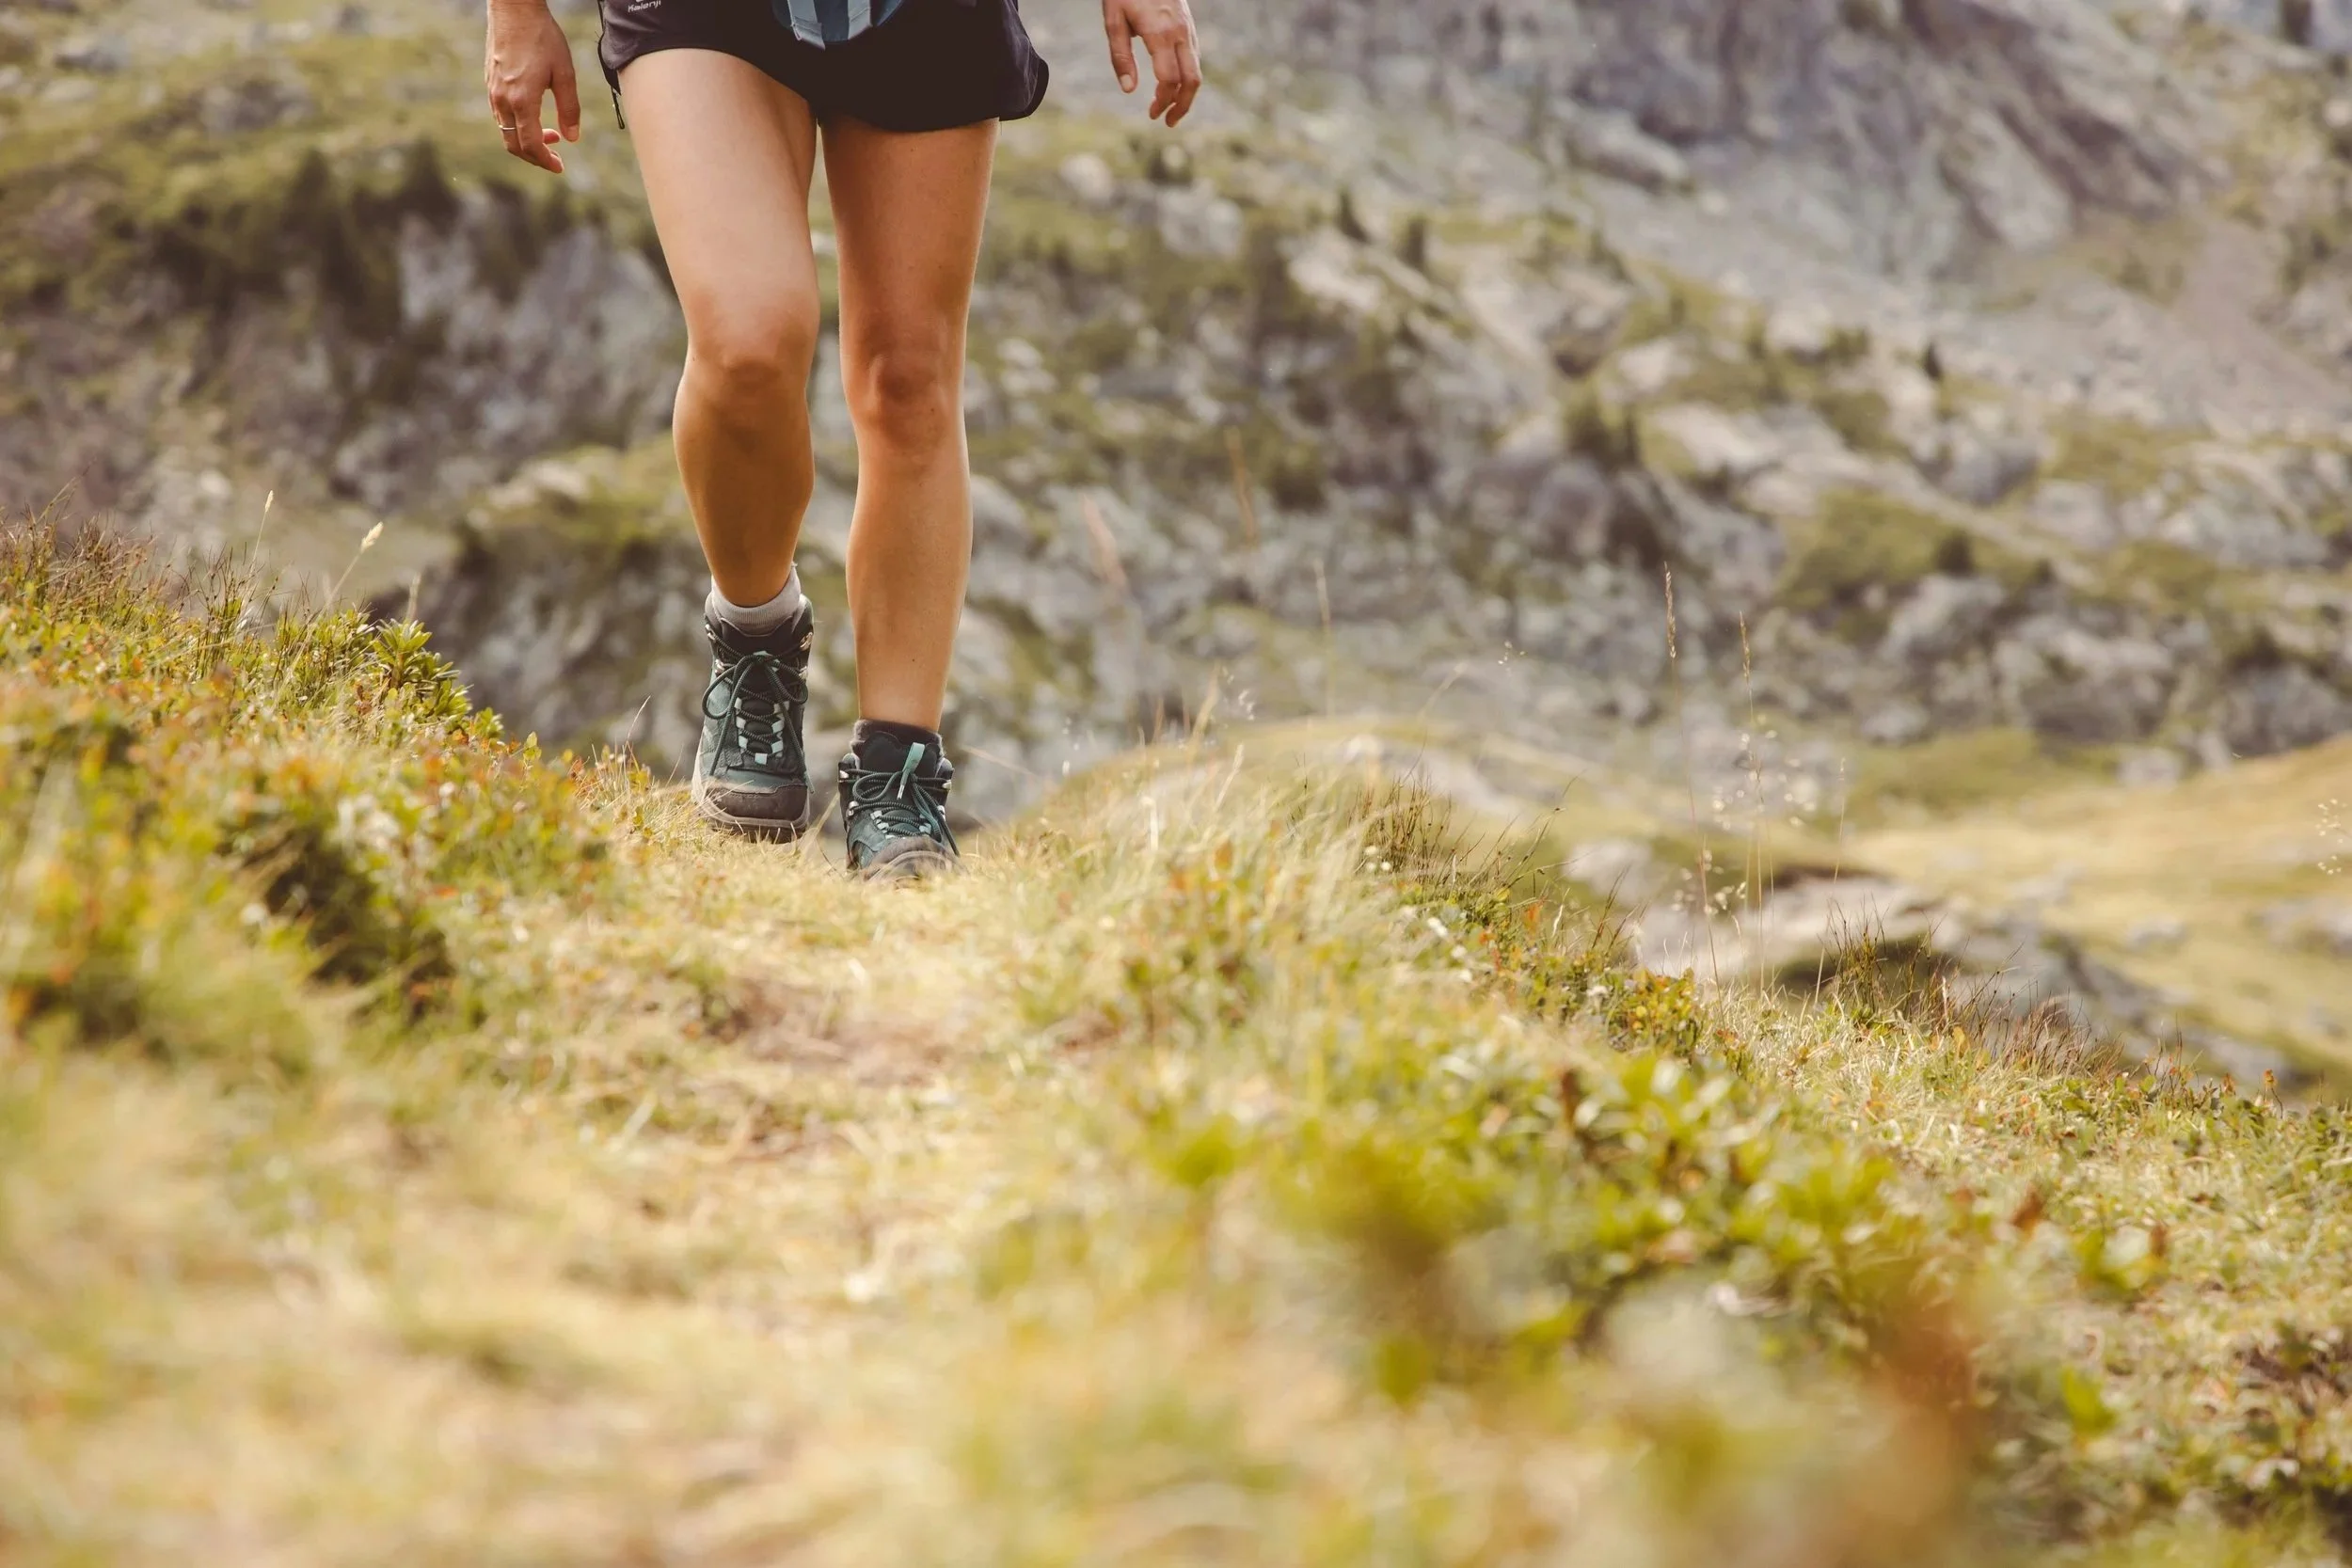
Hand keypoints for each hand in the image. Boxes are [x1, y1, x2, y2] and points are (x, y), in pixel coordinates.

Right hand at [484, 0, 580, 173]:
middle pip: (514, 144)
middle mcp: (502, 99)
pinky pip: (500, 115)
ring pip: (506, 130)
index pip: (530, 145)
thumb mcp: (565, 74)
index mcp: (522, 100)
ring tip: (550, 136)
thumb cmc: (543, 38)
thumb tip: (572, 138)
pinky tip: (533, 117)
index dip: (545, 161)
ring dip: (526, 140)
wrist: (514, 10)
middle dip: (535, 157)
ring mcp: (492, 91)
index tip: (559, 167)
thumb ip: (569, 108)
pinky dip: (517, 125)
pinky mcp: (490, 82)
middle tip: (555, 159)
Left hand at [1102, 0, 1200, 127]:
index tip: (1152, 114)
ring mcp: (1188, 28)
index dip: (1162, 102)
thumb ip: (1120, 56)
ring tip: (1170, 108)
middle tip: (1169, 121)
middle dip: (1183, 106)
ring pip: (1197, 70)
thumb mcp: (1113, 20)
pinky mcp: (1189, 25)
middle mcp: (1180, 32)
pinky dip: (1187, 76)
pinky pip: (1194, 57)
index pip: (1168, 80)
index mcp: (1160, 33)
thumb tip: (1129, 90)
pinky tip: (1173, 83)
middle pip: (1192, 80)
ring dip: (1186, 93)